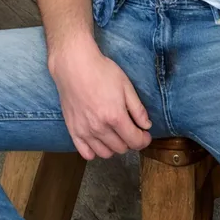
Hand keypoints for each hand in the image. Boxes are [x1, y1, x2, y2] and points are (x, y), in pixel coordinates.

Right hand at [49, 40, 152, 159]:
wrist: (74, 66)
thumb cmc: (102, 72)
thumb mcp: (126, 86)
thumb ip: (137, 109)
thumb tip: (146, 126)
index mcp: (115, 117)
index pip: (134, 141)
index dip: (144, 140)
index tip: (145, 135)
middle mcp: (100, 128)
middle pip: (121, 148)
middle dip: (130, 141)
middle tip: (131, 130)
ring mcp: (85, 131)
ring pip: (104, 153)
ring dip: (114, 147)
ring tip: (116, 135)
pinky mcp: (73, 130)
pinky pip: (85, 153)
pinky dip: (94, 151)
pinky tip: (99, 141)